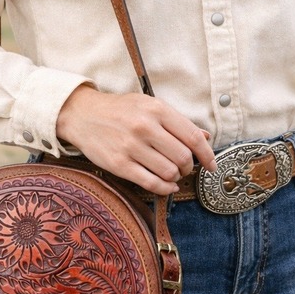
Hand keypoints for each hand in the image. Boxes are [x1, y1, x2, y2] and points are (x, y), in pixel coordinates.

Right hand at [56, 86, 215, 195]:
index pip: (192, 136)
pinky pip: (151, 183)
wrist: (82, 115)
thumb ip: (177, 121)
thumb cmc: (120, 110)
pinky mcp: (119, 164)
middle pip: (183, 157)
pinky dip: (165, 188)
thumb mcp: (149, 105)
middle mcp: (145, 127)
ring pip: (169, 172)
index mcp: (157, 109)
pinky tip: (167, 185)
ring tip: (172, 173)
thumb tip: (205, 137)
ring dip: (176, 177)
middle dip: (189, 167)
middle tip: (185, 167)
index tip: (212, 164)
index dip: (207, 154)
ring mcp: (131, 146)